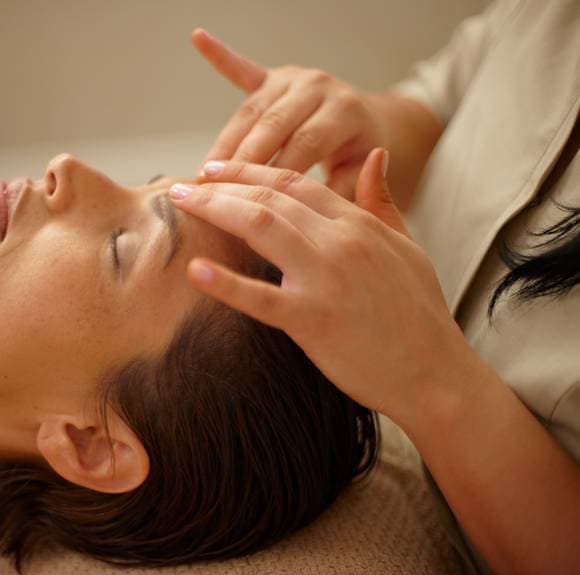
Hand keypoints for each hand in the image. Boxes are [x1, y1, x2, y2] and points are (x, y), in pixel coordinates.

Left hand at [169, 149, 471, 419]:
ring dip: (215, 210)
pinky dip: (225, 284)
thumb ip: (382, 202)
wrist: (436, 374)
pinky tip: (193, 271)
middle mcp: (341, 241)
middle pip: (270, 196)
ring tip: (181, 203)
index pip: (295, 182)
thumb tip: (375, 156)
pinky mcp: (313, 320)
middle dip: (222, 184)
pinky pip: (261, 298)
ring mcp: (326, 279)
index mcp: (359, 223)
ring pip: (262, 226)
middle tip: (185, 183)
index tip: (217, 168)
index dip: (251, 171)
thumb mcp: (407, 247)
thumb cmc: (419, 314)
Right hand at [192, 28, 388, 199]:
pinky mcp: (273, 76)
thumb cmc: (359, 157)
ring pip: (251, 112)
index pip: (303, 146)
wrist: (371, 122)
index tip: (249, 204)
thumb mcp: (361, 176)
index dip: (274, 174)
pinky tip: (199, 39)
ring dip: (223, 143)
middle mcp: (317, 87)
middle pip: (272, 127)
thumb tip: (309, 212)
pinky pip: (243, 68)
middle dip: (240, 162)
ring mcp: (293, 78)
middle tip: (213, 192)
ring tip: (202, 174)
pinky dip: (220, 55)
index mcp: (344, 111)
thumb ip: (339, 191)